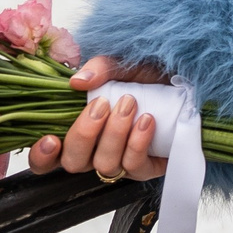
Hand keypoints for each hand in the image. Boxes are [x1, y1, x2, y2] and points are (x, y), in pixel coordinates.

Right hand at [27, 56, 169, 181]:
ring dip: (114, 134)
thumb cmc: (150, 75)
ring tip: (130, 105)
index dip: (42, 156)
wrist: (189, 81)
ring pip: (104, 165)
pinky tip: (147, 121)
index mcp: (81, 129)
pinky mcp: (147, 168)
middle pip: (73, 163)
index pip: (48, 157)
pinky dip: (137, 143)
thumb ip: (100, 68)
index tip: (51, 139)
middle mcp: (96, 150)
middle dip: (84, 134)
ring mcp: (121, 162)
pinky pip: (133, 166)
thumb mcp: (124, 64)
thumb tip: (78, 81)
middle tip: (103, 105)